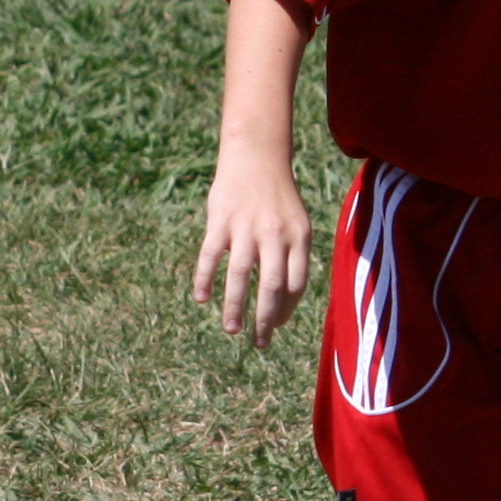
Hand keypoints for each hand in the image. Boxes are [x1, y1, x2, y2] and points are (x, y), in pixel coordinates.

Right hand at [192, 149, 310, 344]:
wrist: (257, 156)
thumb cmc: (277, 197)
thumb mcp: (297, 223)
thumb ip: (293, 256)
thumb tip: (283, 298)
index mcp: (299, 238)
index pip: (295, 284)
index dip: (286, 310)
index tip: (274, 325)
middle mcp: (275, 235)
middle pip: (272, 286)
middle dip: (265, 320)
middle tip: (259, 344)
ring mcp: (246, 228)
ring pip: (240, 276)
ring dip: (235, 307)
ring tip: (232, 330)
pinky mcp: (221, 221)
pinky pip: (211, 256)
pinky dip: (205, 279)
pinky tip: (202, 299)